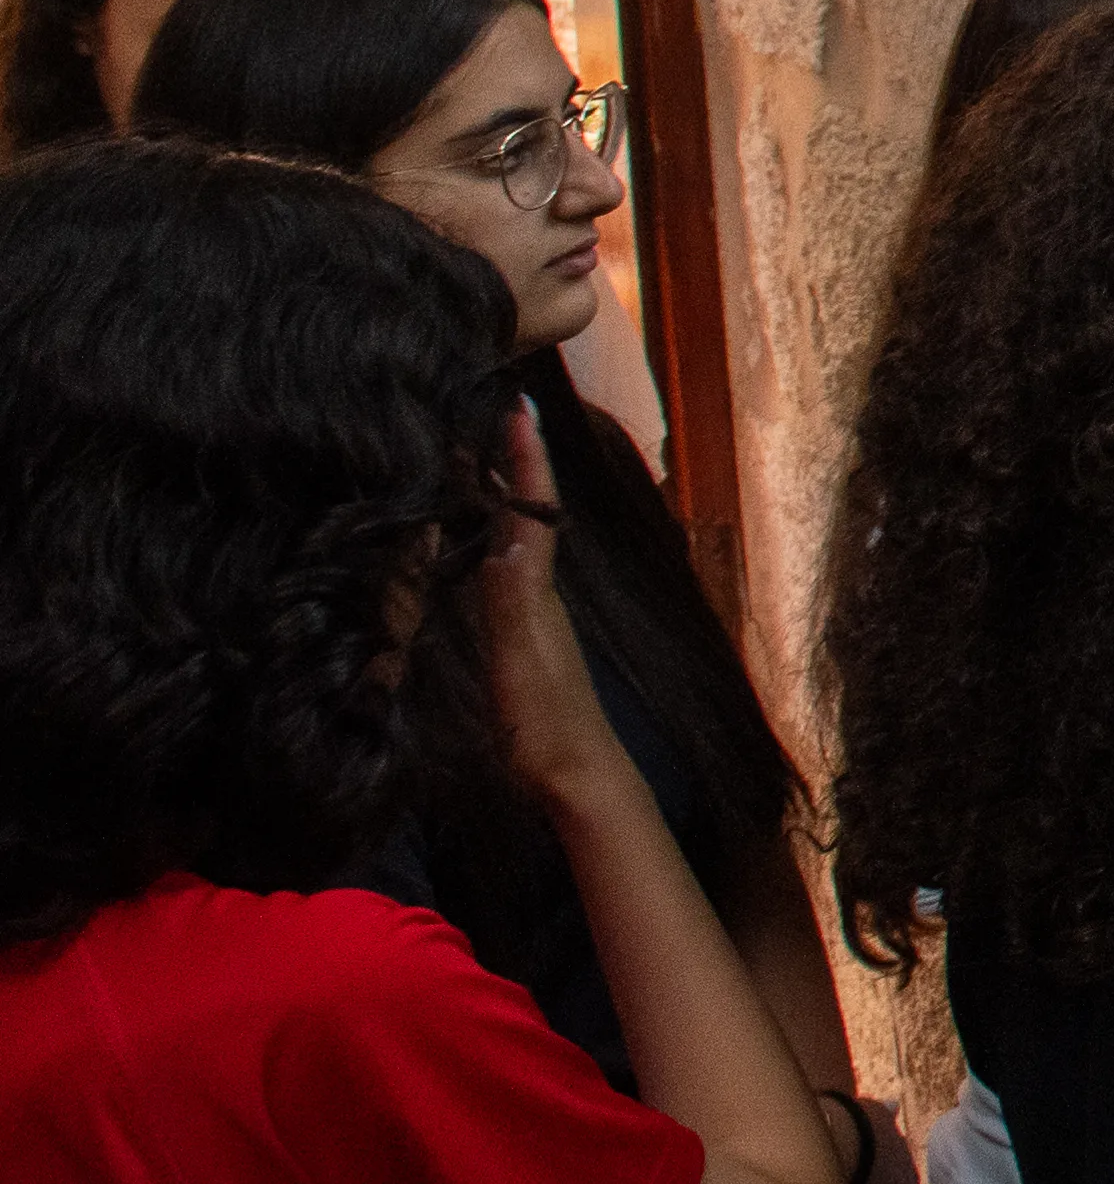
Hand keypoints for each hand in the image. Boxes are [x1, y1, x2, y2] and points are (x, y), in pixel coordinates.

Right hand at [474, 409, 647, 820]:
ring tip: (466, 465)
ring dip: (493, 500)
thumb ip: (513, 606)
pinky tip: (469, 547)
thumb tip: (508, 544)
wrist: (576, 777)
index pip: (532, 509)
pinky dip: (483, 543)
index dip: (525, 460)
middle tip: (481, 419)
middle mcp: (539, 593)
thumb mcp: (523, 662)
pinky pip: (501, 571)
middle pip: (524, 513)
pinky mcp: (521, 640)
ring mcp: (533, 615)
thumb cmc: (546, 724)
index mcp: (538, 589)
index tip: (518, 406)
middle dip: (506, 465)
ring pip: (512, 539)